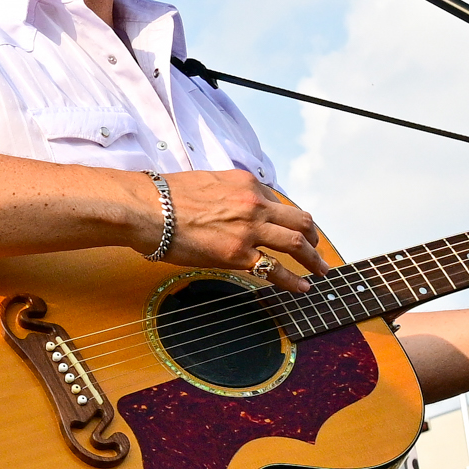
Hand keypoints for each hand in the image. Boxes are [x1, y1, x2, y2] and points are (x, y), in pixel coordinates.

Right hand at [156, 169, 325, 285]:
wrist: (149, 209)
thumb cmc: (166, 197)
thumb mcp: (207, 182)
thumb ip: (228, 193)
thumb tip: (231, 206)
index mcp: (246, 184)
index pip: (279, 201)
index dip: (289, 218)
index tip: (293, 227)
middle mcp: (254, 203)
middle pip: (299, 219)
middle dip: (312, 236)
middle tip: (316, 248)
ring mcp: (249, 229)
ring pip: (295, 243)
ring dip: (312, 258)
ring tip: (320, 270)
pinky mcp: (238, 254)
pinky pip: (275, 269)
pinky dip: (294, 280)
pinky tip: (302, 287)